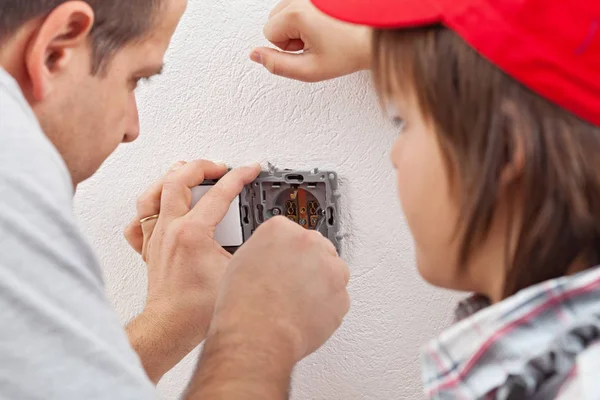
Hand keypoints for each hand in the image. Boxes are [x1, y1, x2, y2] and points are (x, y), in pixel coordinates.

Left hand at [124, 160, 260, 382]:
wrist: (171, 328)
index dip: (239, 176)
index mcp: (192, 233)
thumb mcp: (237, 274)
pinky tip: (158, 206)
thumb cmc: (196, 309)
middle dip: (201, 166)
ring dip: (169, 177)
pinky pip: (138, 222)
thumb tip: (266, 238)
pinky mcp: (149, 249)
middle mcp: (170, 230)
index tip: (249, 170)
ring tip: (186, 172)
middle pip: (177, 179)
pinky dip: (148, 209)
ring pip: (152, 194)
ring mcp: (156, 238)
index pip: (219, 193)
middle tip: (218, 167)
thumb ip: (252, 251)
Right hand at [184, 217, 349, 398]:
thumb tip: (272, 256)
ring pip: (331, 272)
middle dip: (307, 265)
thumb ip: (265, 250)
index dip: (285, 252)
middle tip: (289, 285)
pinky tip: (304, 314)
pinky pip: (336, 299)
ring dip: (320, 284)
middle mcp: (309, 243)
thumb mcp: (241, 261)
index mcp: (281, 229)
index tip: (283, 262)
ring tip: (295, 303)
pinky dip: (325, 307)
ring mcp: (330, 269)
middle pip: (316, 248)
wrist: (257, 335)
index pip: (290, 232)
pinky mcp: (342, 297)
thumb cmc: (244, 305)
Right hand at [251, 0, 371, 81]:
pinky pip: (302, 2)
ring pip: (287, 9)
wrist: (379, 36)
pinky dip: (309, 13)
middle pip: (275, 17)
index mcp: (297, 12)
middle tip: (316, 42)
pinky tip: (327, 22)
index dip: (286, 48)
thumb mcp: (311, 69)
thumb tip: (255, 56)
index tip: (308, 49)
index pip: (268, 32)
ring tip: (324, 32)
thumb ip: (277, 66)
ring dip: (299, 23)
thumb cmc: (352, 50)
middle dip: (290, 33)